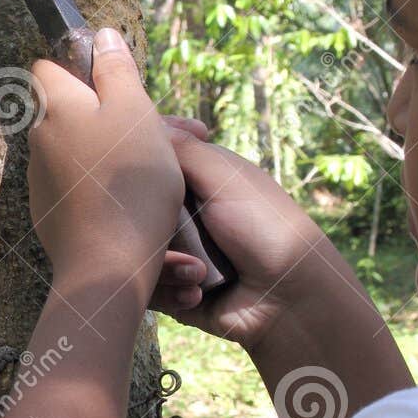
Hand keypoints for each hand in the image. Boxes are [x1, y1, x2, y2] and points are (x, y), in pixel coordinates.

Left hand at [27, 28, 184, 300]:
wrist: (108, 264)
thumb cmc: (128, 183)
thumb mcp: (135, 113)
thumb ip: (116, 72)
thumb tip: (102, 36)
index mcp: (55, 108)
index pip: (48, 68)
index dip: (81, 68)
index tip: (118, 83)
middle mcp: (39, 141)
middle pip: (72, 111)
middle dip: (115, 115)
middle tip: (165, 134)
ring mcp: (42, 180)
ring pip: (81, 150)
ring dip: (116, 152)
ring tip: (162, 172)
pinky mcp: (53, 214)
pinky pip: (82, 186)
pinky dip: (107, 186)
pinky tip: (139, 203)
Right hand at [147, 118, 346, 350]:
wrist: (289, 298)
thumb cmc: (264, 227)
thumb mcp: (223, 177)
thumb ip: (181, 148)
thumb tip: (141, 119)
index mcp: (201, 178)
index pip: (156, 158)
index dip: (140, 159)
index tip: (128, 161)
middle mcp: (186, 212)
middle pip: (135, 205)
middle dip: (147, 222)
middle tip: (165, 228)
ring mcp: (178, 250)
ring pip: (136, 249)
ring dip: (166, 262)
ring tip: (196, 272)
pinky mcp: (174, 287)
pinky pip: (148, 286)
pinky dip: (173, 289)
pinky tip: (198, 293)